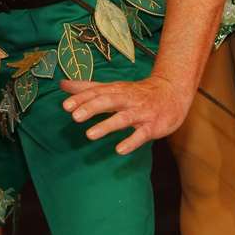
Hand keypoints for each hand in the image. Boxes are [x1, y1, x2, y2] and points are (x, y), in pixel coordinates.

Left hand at [59, 73, 191, 154]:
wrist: (172, 93)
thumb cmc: (136, 93)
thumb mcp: (112, 88)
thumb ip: (88, 88)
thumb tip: (63, 84)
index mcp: (116, 90)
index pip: (96, 92)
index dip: (81, 98)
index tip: (65, 106)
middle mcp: (127, 99)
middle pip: (108, 101)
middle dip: (91, 108)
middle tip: (74, 117)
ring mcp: (141, 113)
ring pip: (123, 118)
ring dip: (107, 125)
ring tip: (89, 135)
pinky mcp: (153, 126)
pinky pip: (142, 134)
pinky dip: (131, 142)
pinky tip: (119, 150)